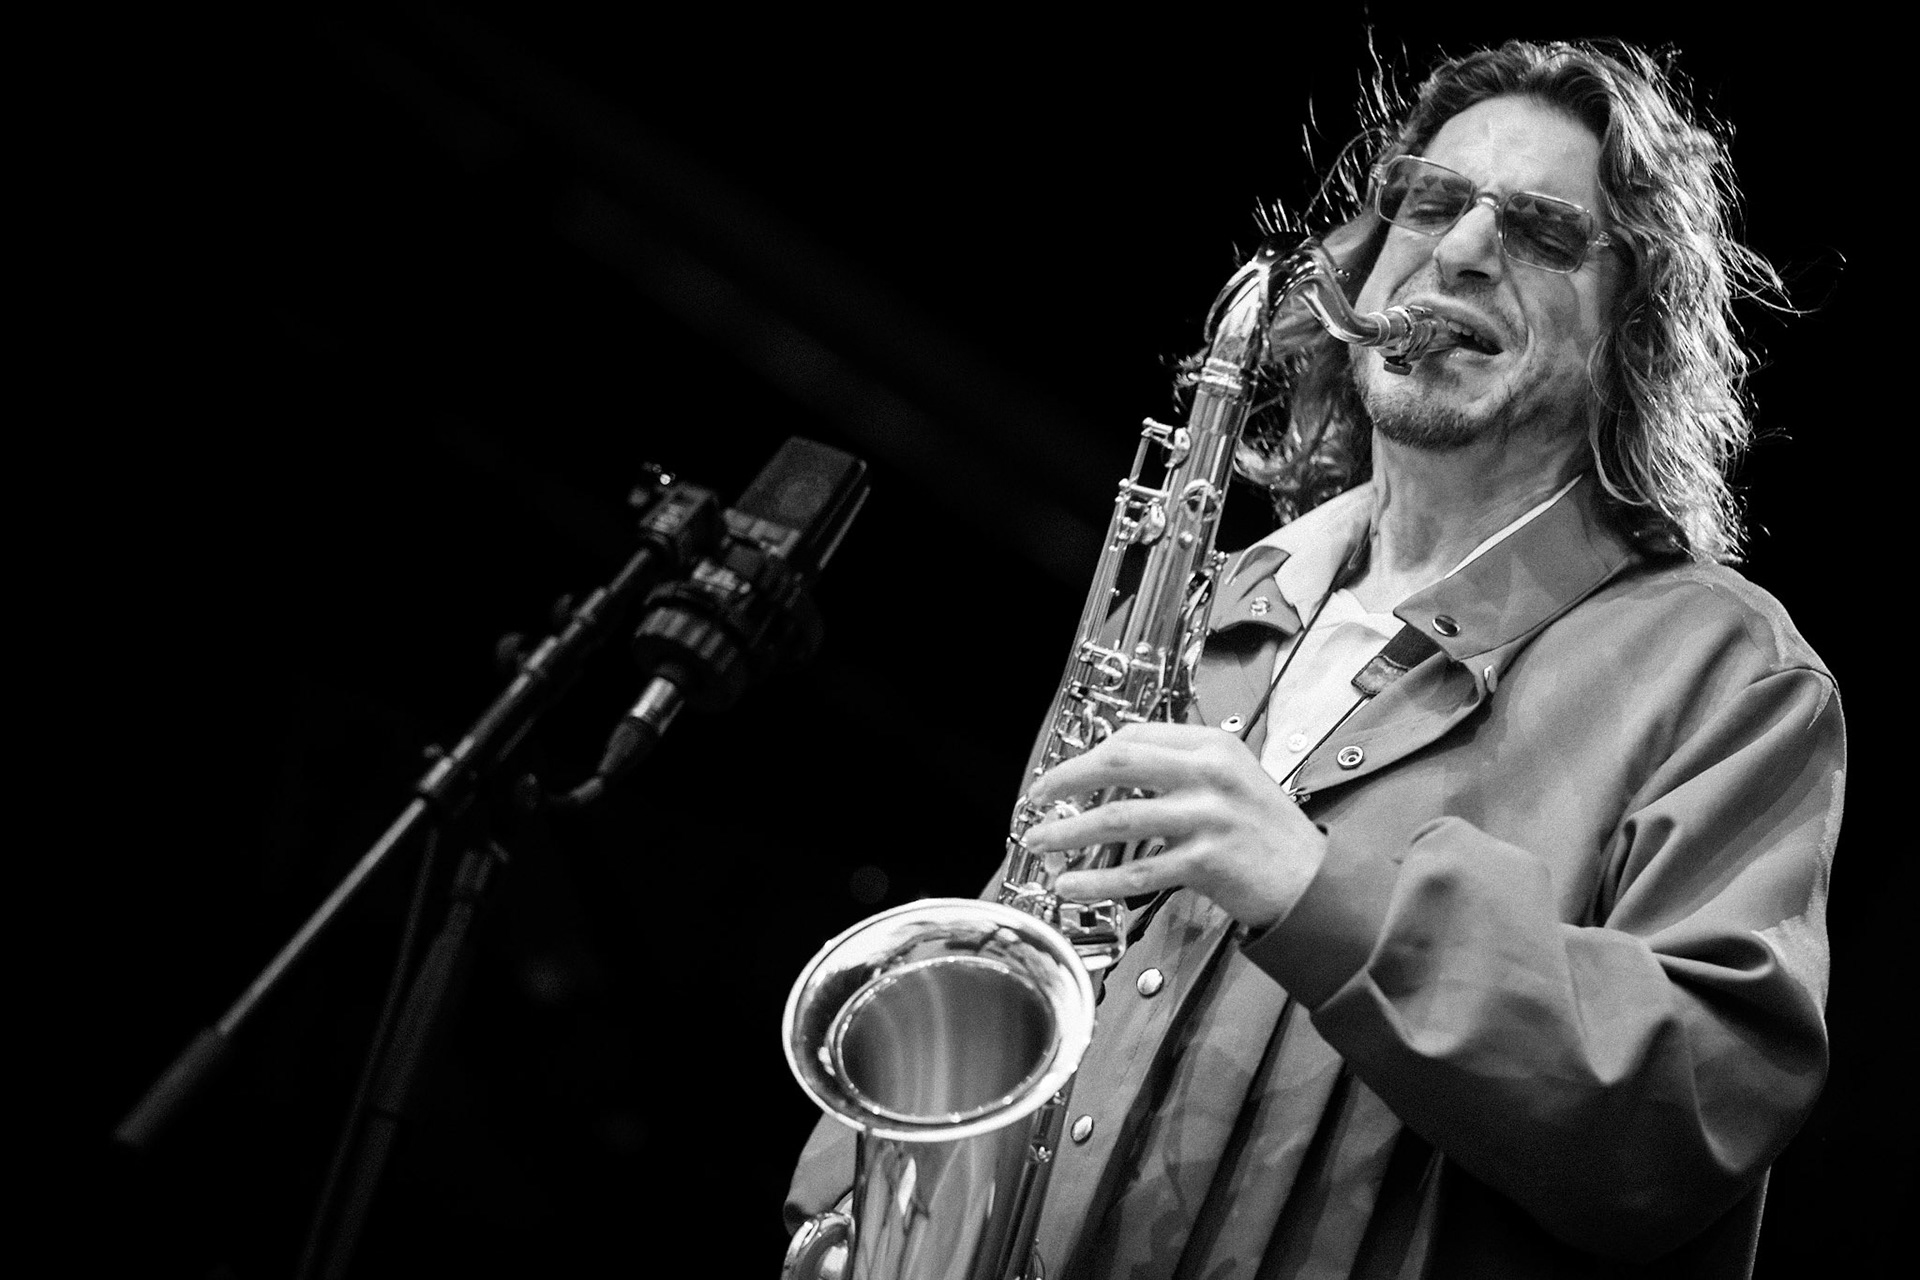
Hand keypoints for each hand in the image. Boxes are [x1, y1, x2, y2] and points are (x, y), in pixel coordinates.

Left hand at [1022, 721, 1328, 929]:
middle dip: (1066, 779)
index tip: (1064, 772)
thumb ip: (1181, 768)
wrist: (1313, 881)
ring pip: (1117, 819)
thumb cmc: (1270, 832)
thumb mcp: (1233, 778)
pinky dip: (1096, 879)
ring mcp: (1207, 817)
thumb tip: (1115, 771)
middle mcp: (1208, 773)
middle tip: (1036, 797)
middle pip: (1117, 763)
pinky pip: (1136, 871)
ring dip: (1069, 833)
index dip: (1089, 753)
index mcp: (1213, 745)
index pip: (1135, 735)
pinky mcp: (1205, 861)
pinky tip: (1071, 884)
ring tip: (1040, 843)